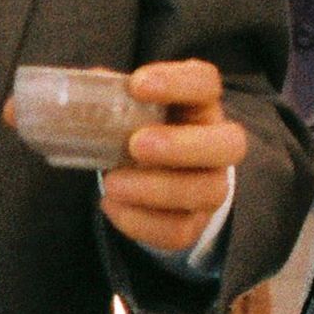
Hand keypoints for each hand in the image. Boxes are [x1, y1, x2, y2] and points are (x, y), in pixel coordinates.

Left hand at [96, 57, 244, 259]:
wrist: (147, 174)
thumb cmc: (137, 129)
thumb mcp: (127, 108)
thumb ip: (110, 97)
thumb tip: (85, 90)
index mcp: (199, 103)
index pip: (205, 83)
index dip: (178, 83)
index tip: (138, 84)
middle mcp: (217, 143)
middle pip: (228, 144)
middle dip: (182, 146)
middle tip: (137, 144)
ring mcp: (211, 185)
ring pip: (206, 192)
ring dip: (157, 189)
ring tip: (113, 183)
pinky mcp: (194, 222)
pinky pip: (179, 230)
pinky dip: (142, 222)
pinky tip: (111, 206)